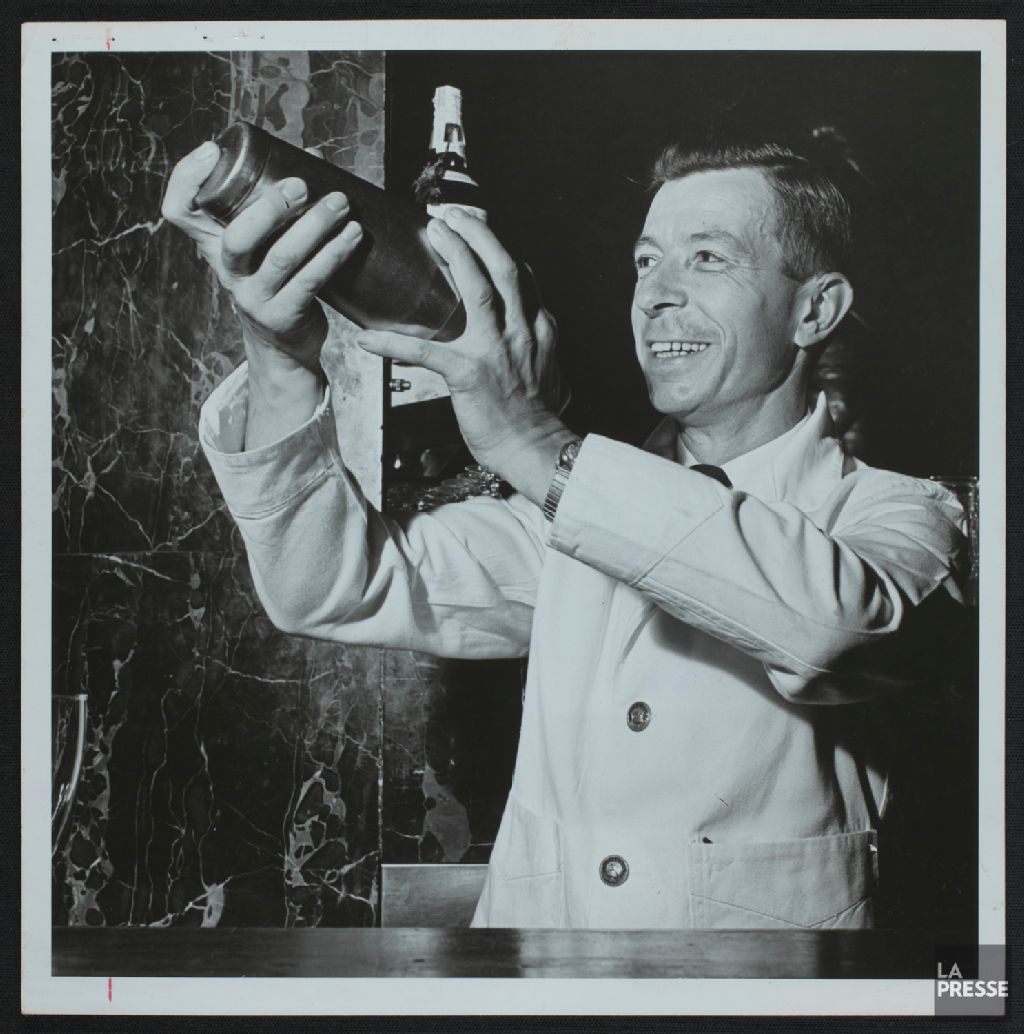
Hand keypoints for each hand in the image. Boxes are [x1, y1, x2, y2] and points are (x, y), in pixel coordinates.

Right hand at [161, 140, 363, 368]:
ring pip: (283, 257)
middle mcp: (228, 272)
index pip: (179, 210)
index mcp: (215, 246)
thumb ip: (278, 204)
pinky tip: (352, 236)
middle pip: (237, 236)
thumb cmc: (277, 281)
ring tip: (341, 204)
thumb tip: (312, 156)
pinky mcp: (282, 316)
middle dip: (271, 206)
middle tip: (302, 185)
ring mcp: (253, 297)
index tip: (213, 150)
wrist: (283, 344)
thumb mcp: (264, 246)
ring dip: (316, 226)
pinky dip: (334, 255)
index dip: (187, 178)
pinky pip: (310, 282)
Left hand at [353, 210, 574, 504]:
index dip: (498, 246)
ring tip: (435, 234)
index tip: (478, 226)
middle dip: (479, 233)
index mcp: (537, 329)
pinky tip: (368, 340)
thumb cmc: (535, 419)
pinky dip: (395, 344)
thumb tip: (528, 335)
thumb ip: (535, 346)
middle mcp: (521, 331)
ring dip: (457, 255)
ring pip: (480, 289)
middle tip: (451, 215)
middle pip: (504, 267)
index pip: (521, 277)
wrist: (536, 450)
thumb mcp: (547, 372)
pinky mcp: (470, 374)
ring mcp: (497, 350)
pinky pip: (427, 352)